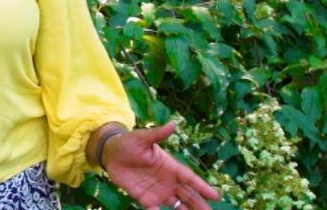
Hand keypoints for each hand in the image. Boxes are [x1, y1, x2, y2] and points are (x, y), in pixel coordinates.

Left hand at [100, 122, 219, 209]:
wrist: (110, 153)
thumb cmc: (128, 143)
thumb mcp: (142, 137)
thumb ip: (157, 134)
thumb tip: (172, 124)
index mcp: (170, 166)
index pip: (190, 178)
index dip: (202, 187)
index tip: (216, 196)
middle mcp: (168, 180)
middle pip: (188, 195)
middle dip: (199, 204)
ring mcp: (158, 190)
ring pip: (177, 204)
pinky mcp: (145, 198)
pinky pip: (155, 209)